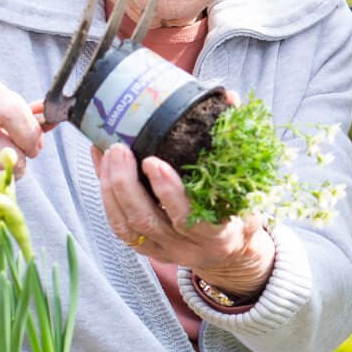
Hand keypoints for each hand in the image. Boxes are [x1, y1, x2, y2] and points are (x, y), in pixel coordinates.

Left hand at [97, 144, 275, 299]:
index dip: (168, 192)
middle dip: (127, 184)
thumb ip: (236, 145)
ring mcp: (164, 250)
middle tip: (120, 149)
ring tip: (108, 153)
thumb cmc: (238, 213)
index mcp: (217, 234)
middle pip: (148, 220)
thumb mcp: (249, 186)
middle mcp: (188, 247)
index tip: (153, 162)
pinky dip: (106, 196)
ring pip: (128, 225)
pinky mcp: (146, 250)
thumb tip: (230, 99)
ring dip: (112, 188)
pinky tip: (101, 167)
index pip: (189, 217)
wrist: (231, 252)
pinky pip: (120, 227)